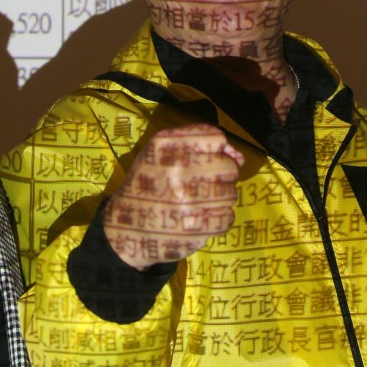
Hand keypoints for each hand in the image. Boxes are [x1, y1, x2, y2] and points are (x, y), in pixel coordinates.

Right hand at [103, 124, 243, 270]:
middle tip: (201, 184)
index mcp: (166, 145)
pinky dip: (217, 220)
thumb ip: (201, 142)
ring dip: (218, 199)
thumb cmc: (150, 183)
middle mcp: (176, 170)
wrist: (127, 228)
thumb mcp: (162, 151)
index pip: (216, 138)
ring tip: (197, 202)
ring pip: (230, 193)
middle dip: (221, 176)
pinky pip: (227, 217)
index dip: (217, 150)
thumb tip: (240, 156)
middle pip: (229, 166)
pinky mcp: (196, 228)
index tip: (205, 160)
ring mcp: (187, 201)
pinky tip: (199, 218)